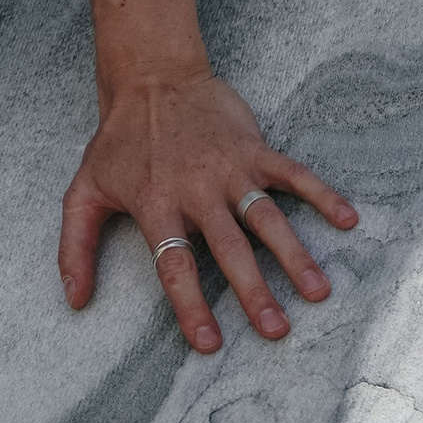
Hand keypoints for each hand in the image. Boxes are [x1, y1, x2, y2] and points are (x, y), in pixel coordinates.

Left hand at [61, 0, 356, 353]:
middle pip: (228, 250)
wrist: (150, 78)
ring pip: (267, 218)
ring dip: (294, 255)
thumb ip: (75, 248)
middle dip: (254, 293)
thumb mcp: (83, 191)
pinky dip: (322, 194)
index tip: (210, 344)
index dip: (191, 306)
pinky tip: (348, 219)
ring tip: (318, 291)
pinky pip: (293, 174)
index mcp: (155, 206)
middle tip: (277, 331)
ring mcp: (228, 169)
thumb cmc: (117, 142)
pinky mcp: (253, 148)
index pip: (175, 266)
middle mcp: (195, 190)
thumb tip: (74, 301)